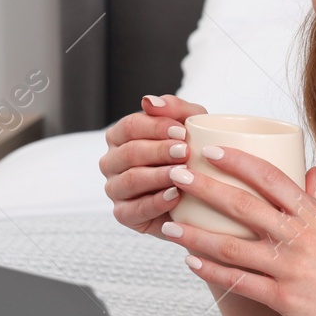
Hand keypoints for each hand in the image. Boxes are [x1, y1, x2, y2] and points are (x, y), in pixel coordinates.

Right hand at [100, 93, 205, 237]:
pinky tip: (176, 196)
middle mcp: (112, 162)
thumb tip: (148, 101)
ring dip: (158, 176)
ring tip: (182, 174)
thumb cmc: (192, 153)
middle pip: (129, 152)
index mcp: (120, 137)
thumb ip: (174, 108)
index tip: (182, 132)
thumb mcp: (190, 125)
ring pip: (130, 180)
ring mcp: (115, 189)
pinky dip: (156, 203)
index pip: (130, 126)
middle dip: (159, 151)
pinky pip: (134, 209)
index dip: (155, 127)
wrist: (202, 195)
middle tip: (185, 152)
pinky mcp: (124, 214)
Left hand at [159, 147, 315, 315]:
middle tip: (177, 174)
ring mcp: (291, 269)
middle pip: (244, 205)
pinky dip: (212, 272)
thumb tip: (312, 171)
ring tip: (169, 225)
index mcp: (315, 217)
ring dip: (195, 235)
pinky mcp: (284, 300)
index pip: (272, 178)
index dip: (239, 161)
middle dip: (205, 188)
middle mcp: (301, 238)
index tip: (214, 150)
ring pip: (232, 246)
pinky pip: (240, 282)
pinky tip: (191, 263)